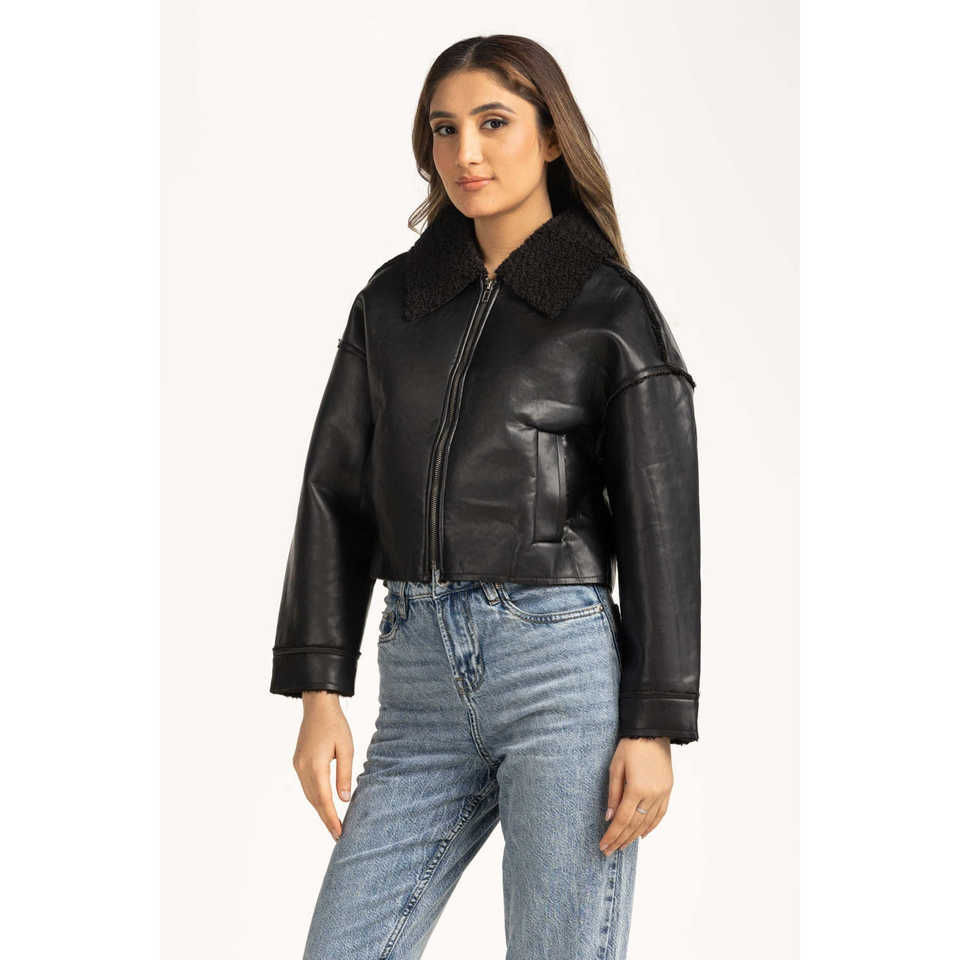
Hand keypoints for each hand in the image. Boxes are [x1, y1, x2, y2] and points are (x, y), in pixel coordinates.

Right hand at [292, 691, 353, 841]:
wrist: (318, 706)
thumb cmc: (336, 725)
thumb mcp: (347, 749)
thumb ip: (345, 774)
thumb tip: (343, 799)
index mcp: (316, 765)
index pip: (324, 799)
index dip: (331, 818)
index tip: (339, 833)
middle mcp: (303, 768)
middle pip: (314, 800)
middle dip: (326, 819)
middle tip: (338, 835)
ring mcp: (298, 765)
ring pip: (309, 794)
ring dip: (320, 809)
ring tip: (333, 824)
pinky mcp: (297, 762)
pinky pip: (306, 785)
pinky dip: (315, 797)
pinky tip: (325, 803)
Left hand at [599, 737, 672, 854]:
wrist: (653, 731)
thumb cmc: (630, 746)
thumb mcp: (615, 767)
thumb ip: (613, 794)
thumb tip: (608, 817)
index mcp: (636, 789)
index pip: (622, 819)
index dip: (612, 834)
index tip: (603, 845)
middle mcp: (652, 794)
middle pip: (634, 824)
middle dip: (620, 839)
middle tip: (609, 851)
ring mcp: (662, 793)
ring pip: (648, 822)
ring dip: (634, 836)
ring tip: (622, 846)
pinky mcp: (668, 790)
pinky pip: (660, 814)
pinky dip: (651, 826)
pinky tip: (642, 834)